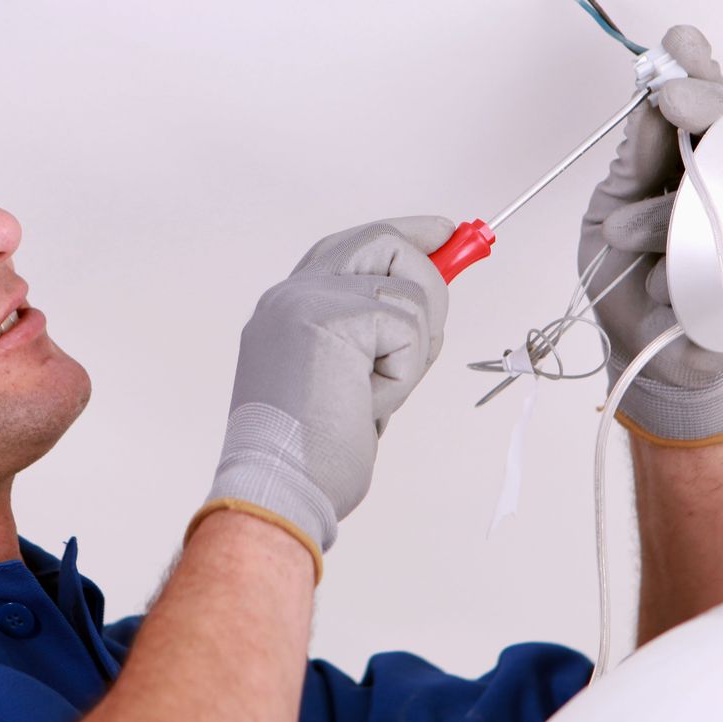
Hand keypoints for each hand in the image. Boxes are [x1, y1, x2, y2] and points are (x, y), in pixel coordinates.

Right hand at [202, 217, 452, 558]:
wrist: (279, 488)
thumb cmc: (310, 456)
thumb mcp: (344, 382)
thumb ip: (372, 337)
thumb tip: (425, 309)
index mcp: (287, 309)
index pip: (350, 247)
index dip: (402, 236)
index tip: (443, 233)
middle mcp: (292, 294)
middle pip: (383, 241)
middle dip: (429, 276)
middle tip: (434, 325)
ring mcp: (308, 300)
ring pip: (410, 292)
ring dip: (411, 355)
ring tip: (369, 395)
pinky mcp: (333, 317)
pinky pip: (409, 328)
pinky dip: (403, 374)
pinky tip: (366, 402)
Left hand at [579, 25, 722, 439]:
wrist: (637, 353)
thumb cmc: (626, 278)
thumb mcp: (611, 208)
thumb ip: (635, 158)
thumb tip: (651, 99)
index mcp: (697, 164)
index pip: (710, 106)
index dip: (699, 70)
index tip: (680, 42)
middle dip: (705, 101)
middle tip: (668, 96)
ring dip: (667, 212)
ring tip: (622, 236)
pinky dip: (683, 268)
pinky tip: (657, 285)